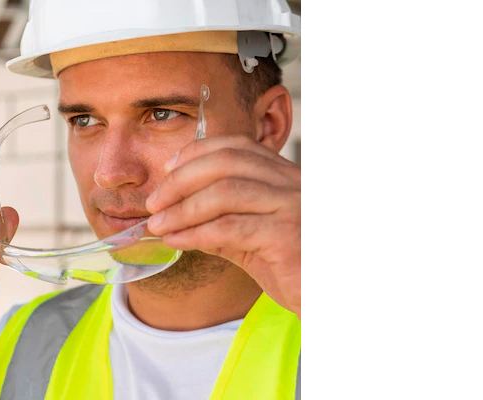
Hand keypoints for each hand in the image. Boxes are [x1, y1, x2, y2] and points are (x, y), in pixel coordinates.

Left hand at [144, 136, 300, 314]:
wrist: (328, 296)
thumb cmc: (296, 267)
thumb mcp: (254, 238)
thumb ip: (222, 222)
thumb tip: (176, 217)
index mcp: (285, 175)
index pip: (236, 147)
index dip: (195, 153)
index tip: (167, 169)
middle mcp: (290, 183)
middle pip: (225, 163)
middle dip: (180, 180)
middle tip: (154, 202)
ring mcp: (290, 207)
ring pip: (224, 193)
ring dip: (182, 209)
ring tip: (158, 225)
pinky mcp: (285, 236)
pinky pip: (229, 228)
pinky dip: (195, 233)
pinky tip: (178, 241)